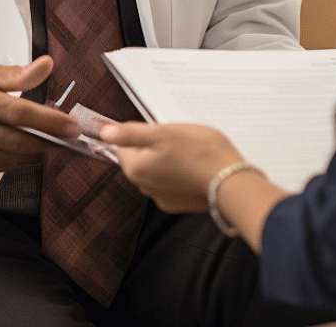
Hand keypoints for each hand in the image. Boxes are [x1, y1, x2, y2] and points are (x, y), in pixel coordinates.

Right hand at [0, 57, 79, 175]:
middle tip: (69, 137)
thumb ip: (17, 75)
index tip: (71, 125)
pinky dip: (17, 160)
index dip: (49, 121)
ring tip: (50, 142)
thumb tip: (45, 66)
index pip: (20, 113)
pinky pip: (0, 167)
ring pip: (12, 158)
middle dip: (49, 141)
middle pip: (19, 140)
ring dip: (35, 152)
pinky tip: (25, 150)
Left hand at [99, 122, 243, 213]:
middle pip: (141, 159)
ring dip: (169, 161)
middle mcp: (144, 187)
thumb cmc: (200, 153)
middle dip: (156, 147)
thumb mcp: (163, 133)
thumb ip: (130, 133)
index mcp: (136, 168)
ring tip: (190, 153)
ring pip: (158, 171)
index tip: (160, 131)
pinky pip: (172, 184)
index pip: (124, 146)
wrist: (230, 181)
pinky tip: (195, 168)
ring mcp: (161, 198)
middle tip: (178, 140)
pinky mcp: (178, 204)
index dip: (142, 134)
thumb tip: (105, 132)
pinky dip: (180, 175)